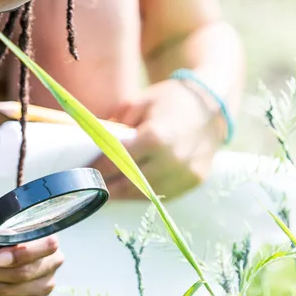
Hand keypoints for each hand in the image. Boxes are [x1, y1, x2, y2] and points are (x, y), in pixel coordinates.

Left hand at [91, 79, 225, 199]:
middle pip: (129, 182)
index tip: (82, 173)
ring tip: (106, 192)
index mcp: (156, 137)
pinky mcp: (195, 181)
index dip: (97, 170)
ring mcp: (186, 174)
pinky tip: (130, 190)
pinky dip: (144, 193)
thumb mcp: (139, 103)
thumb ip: (117, 124)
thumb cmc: (171, 100)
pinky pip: (164, 194)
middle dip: (106, 187)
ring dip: (123, 195)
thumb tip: (95, 144)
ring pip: (145, 193)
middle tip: (89, 189)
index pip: (117, 161)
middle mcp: (172, 160)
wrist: (212, 106)